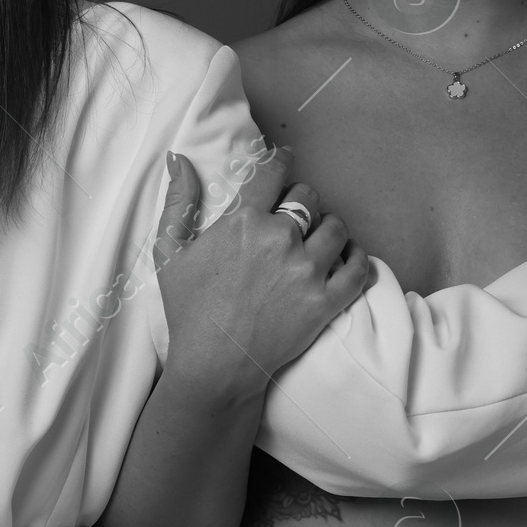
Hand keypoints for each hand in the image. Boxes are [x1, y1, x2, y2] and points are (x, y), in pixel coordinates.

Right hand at [153, 151, 373, 402]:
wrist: (214, 367)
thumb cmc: (188, 310)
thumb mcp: (169, 253)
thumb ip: (177, 202)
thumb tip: (179, 158)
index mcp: (243, 221)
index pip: (274, 173)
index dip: (282, 161)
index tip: (287, 159)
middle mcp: (280, 239)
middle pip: (309, 197)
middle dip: (303, 200)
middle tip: (297, 214)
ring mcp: (307, 271)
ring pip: (336, 228)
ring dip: (329, 226)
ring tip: (320, 236)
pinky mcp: (326, 302)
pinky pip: (358, 268)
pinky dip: (357, 259)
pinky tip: (347, 258)